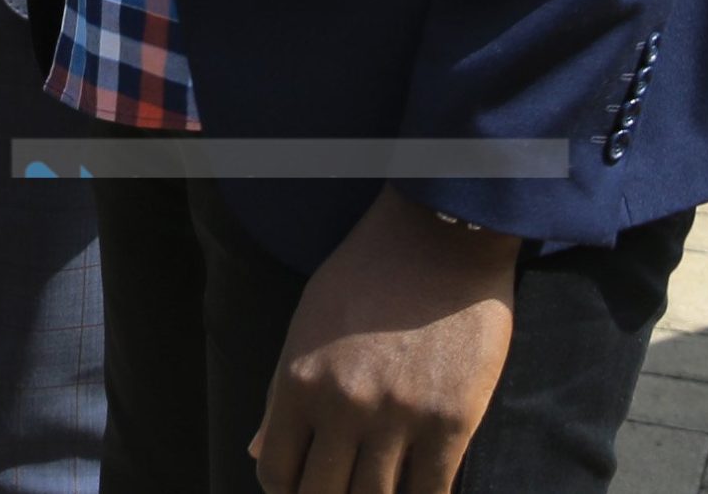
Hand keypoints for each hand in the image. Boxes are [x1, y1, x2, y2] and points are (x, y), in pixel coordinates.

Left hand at [250, 189, 517, 493]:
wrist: (438, 238)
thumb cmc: (366, 274)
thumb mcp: (307, 321)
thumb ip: (280, 391)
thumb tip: (257, 453)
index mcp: (299, 378)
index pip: (277, 472)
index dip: (286, 490)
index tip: (302, 488)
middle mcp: (343, 405)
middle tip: (341, 487)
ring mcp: (398, 417)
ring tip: (376, 486)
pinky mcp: (450, 424)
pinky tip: (415, 489)